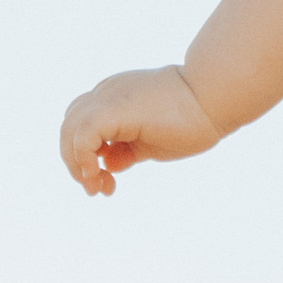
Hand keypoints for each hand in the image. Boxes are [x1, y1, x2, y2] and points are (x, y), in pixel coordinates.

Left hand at [60, 66, 220, 194]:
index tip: (107, 181)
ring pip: (69, 129)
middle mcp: (107, 93)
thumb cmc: (192, 119)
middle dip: (76, 164)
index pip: (83, 125)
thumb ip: (127, 151)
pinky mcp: (114, 109)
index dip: (85, 156)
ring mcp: (108, 98)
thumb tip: (109, 164)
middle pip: (69, 127)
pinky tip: (99, 175)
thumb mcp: (151, 142)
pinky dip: (82, 158)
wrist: (213, 99)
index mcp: (116, 98)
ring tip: (96, 187)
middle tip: (96, 189)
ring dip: (76, 164)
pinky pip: (81, 134)